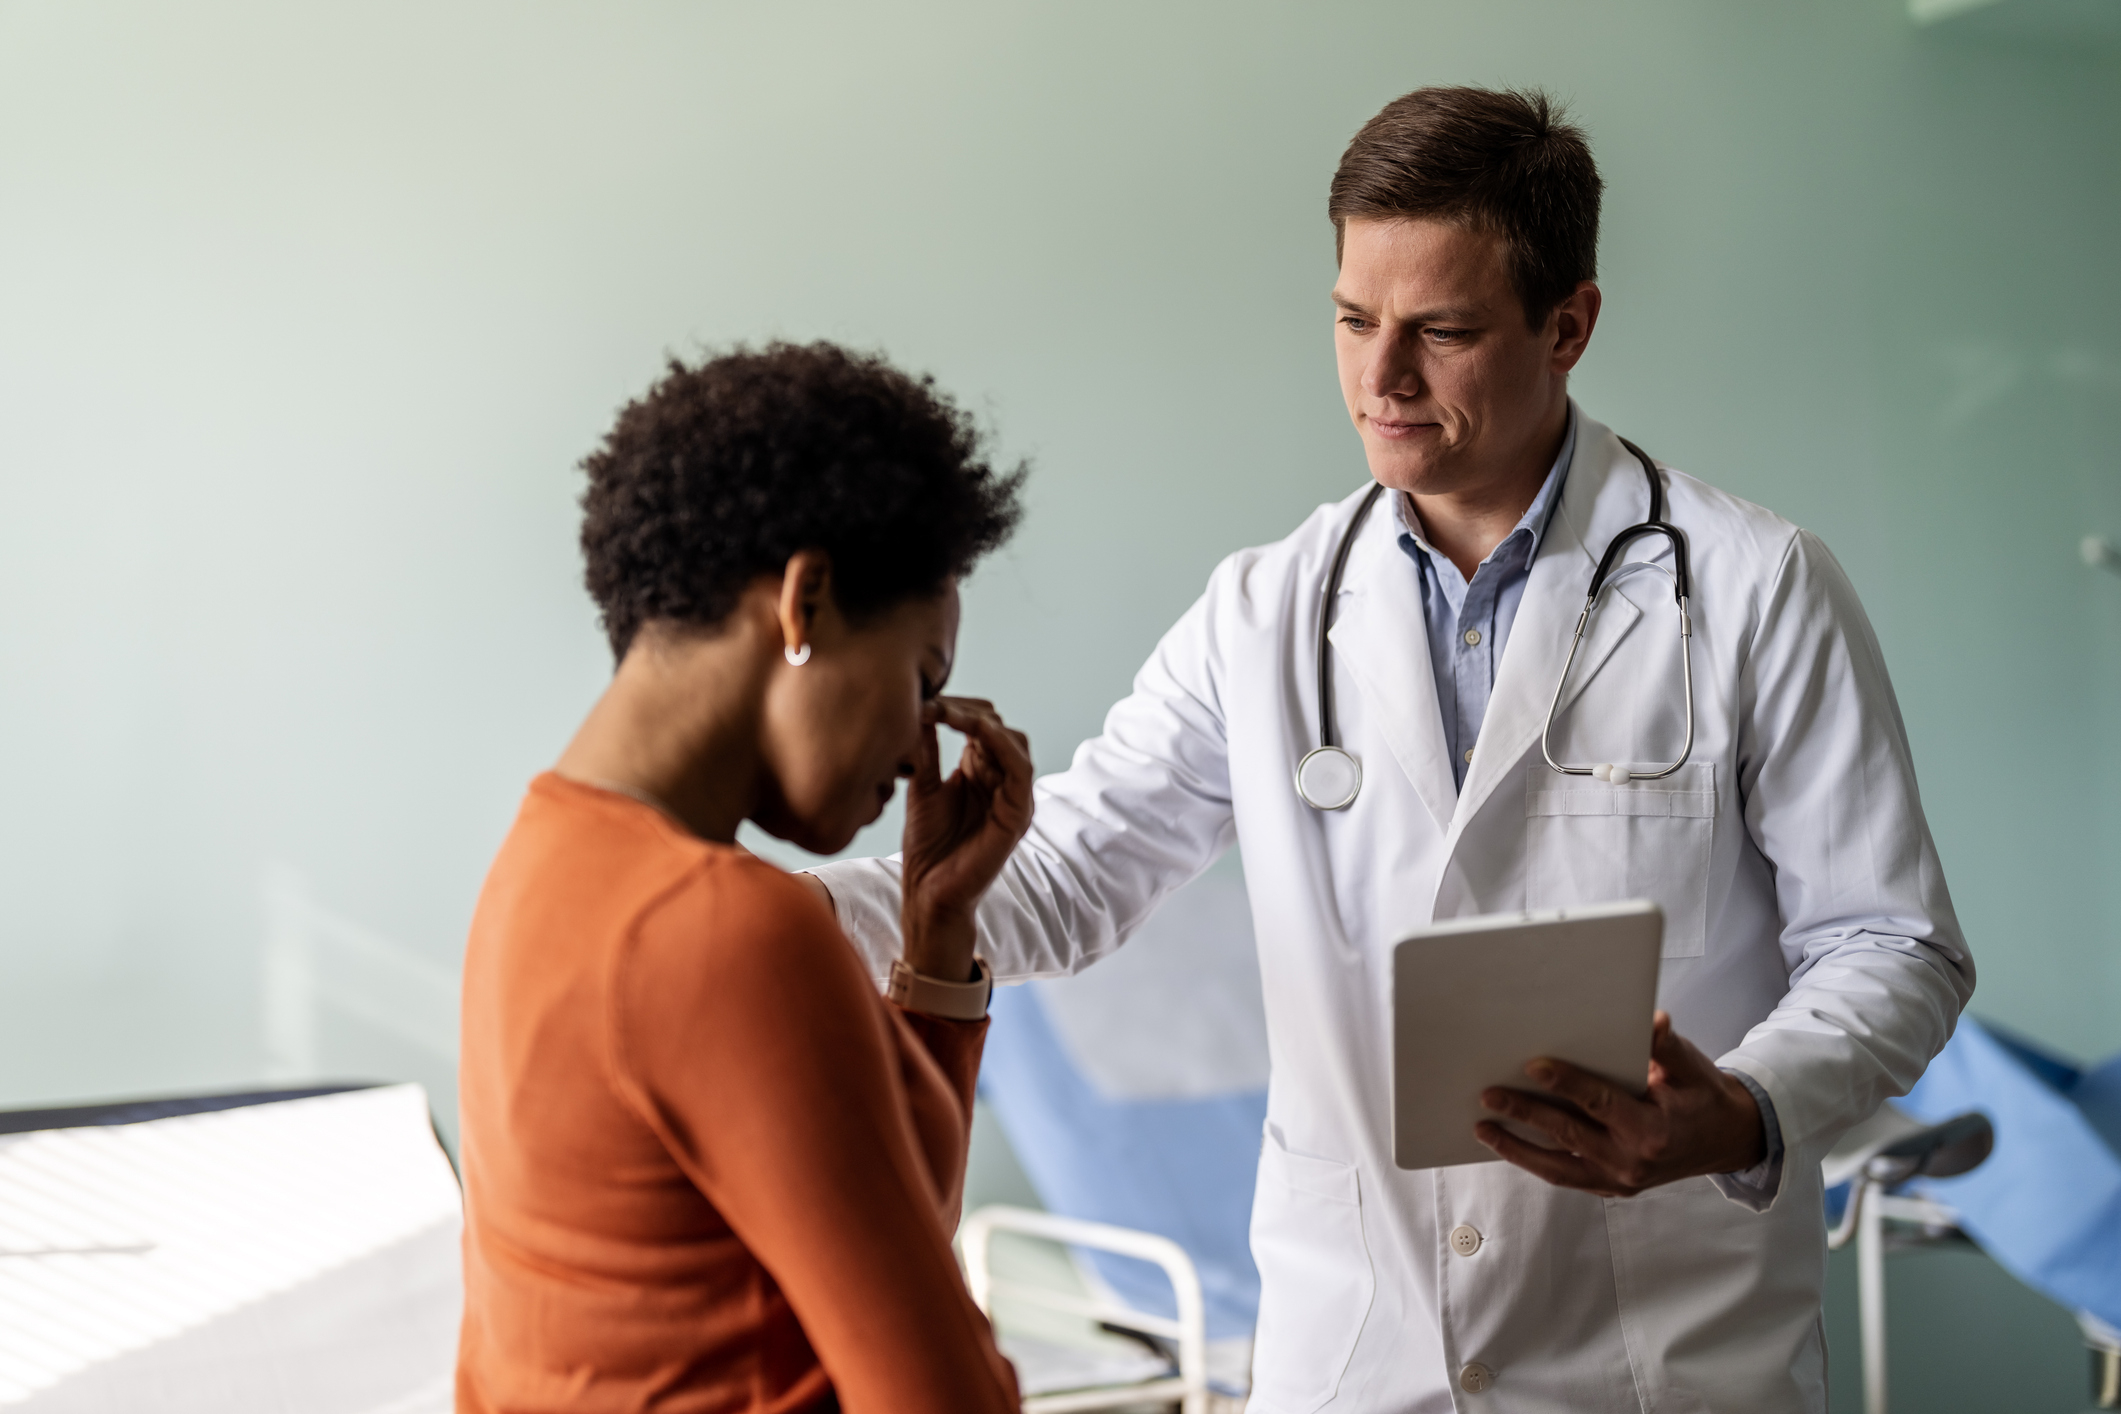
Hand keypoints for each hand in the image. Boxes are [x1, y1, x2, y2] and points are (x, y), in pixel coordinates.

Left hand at [899, 696, 1033, 981]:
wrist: (928, 894)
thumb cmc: (927, 848)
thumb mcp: (922, 787)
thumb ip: (926, 750)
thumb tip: (920, 708)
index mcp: (980, 772)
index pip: (981, 725)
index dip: (957, 708)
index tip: (925, 700)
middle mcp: (1001, 781)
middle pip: (999, 727)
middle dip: (969, 710)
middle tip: (934, 705)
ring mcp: (1013, 797)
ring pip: (1014, 742)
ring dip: (983, 722)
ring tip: (951, 715)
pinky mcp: (1018, 815)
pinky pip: (1021, 770)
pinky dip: (1002, 746)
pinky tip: (975, 733)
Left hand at [1473, 1011, 1764, 1196]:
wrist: (1726, 1139)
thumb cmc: (1702, 1096)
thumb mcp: (1691, 1067)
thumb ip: (1666, 1046)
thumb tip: (1653, 1020)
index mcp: (1653, 1128)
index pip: (1600, 1103)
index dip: (1566, 1084)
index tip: (1533, 1065)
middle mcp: (1633, 1160)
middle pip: (1569, 1135)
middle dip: (1525, 1114)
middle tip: (1488, 1095)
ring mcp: (1621, 1180)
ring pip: (1558, 1167)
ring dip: (1517, 1148)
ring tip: (1482, 1128)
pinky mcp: (1612, 1188)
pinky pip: (1566, 1177)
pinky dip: (1535, 1162)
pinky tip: (1507, 1144)